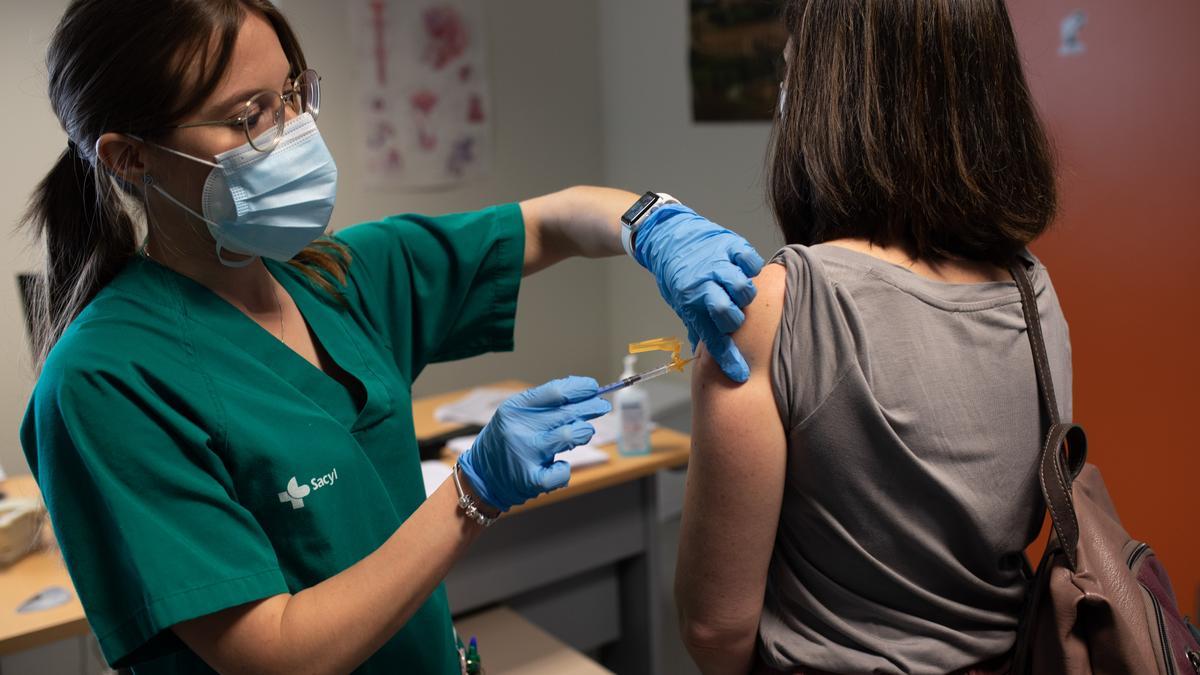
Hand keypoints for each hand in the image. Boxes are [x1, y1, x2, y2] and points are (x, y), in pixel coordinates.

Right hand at [457, 377, 611, 511]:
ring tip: (585, 431)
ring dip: (583, 432)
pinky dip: (565, 469)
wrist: (481, 477)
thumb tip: (584, 391)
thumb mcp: (515, 414)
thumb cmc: (505, 441)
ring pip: (570, 436)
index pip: (556, 392)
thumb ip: (544, 404)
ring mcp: (525, 454)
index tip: (594, 387)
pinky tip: (559, 465)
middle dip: (591, 407)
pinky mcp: (530, 480)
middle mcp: (519, 429)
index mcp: (514, 408)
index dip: (580, 388)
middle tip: (602, 406)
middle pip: (567, 412)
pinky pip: (561, 471)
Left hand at [633, 204, 764, 382]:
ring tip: (739, 294)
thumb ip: (696, 326)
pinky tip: (745, 272)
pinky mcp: (731, 246)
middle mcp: (704, 284)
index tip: (740, 373)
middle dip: (735, 322)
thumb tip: (702, 357)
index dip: (728, 359)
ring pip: (744, 290)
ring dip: (745, 296)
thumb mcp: (680, 302)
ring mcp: (719, 264)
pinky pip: (751, 262)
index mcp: (690, 303)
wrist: (667, 236)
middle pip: (730, 314)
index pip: (712, 338)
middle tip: (734, 317)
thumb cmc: (676, 273)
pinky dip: (752, 269)